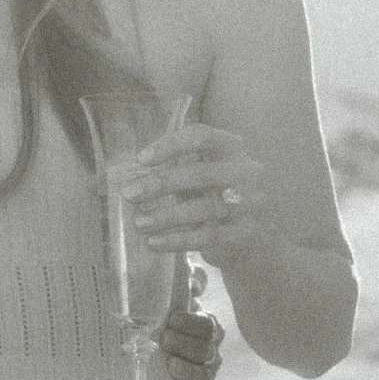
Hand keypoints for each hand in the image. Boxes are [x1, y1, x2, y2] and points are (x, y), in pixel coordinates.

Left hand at [111, 121, 272, 264]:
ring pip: (206, 208)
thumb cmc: (215, 197)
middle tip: (128, 194)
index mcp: (232, 148)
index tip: (141, 159)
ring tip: (138, 223)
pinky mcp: (249, 233)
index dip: (170, 145)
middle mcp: (248, 171)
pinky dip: (179, 240)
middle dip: (160, 184)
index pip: (203, 136)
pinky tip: (154, 243)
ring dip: (167, 216)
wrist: (255, 237)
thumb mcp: (198, 177)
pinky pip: (210, 236)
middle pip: (202, 173)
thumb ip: (170, 172)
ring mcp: (254, 203)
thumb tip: (124, 176)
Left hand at [157, 258, 223, 379]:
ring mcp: (204, 374)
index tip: (172, 319)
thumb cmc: (158, 320)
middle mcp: (208, 351)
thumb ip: (184, 282)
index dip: (192, 322)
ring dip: (189, 371)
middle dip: (186, 344)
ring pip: (206, 375)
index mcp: (204, 327)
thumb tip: (193, 279)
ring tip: (171, 365)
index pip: (208, 324)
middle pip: (207, 350)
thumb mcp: (167, 297)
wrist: (140, 352)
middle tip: (164, 339)